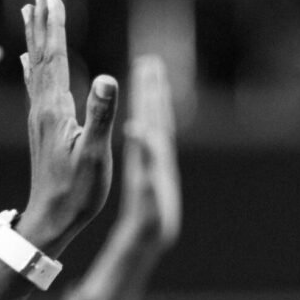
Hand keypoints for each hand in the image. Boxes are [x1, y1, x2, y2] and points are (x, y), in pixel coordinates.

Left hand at [19, 0, 117, 250]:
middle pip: (40, 55)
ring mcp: (40, 118)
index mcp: (55, 110)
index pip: (54, 58)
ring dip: (35, 38)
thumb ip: (100, 115)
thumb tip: (105, 76)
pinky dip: (32, 67)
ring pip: (35, 67)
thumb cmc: (76, 192)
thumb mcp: (95, 154)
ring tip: (30, 13)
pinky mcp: (42, 129)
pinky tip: (26, 61)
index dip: (54, 26)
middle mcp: (42, 108)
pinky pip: (35, 87)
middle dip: (41, 22)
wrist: (50, 221)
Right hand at [118, 55, 180, 251]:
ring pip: (155, 121)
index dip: (149, 97)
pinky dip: (145, 116)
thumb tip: (140, 133)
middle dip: (153, 89)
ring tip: (148, 75)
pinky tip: (140, 110)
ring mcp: (156, 158)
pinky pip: (149, 132)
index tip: (145, 73)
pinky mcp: (150, 164)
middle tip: (150, 63)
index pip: (153, 119)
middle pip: (157, 115)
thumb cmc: (150, 219)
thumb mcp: (147, 193)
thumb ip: (147, 164)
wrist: (156, 236)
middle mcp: (160, 154)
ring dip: (152, 98)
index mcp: (156, 156)